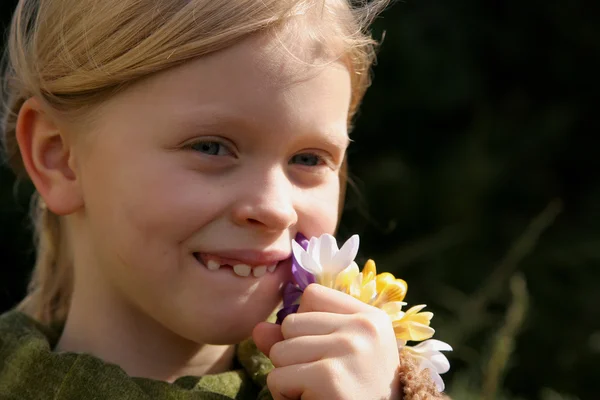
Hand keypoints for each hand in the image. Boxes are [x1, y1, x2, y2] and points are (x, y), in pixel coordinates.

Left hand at [253, 284, 401, 399]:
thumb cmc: (359, 392)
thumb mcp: (339, 356)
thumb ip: (299, 336)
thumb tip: (258, 329)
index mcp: (371, 317)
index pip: (312, 295)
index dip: (304, 323)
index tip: (323, 349)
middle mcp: (363, 328)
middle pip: (291, 323)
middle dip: (293, 354)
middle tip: (322, 377)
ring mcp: (348, 350)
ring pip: (279, 350)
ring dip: (288, 376)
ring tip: (317, 390)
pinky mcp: (329, 377)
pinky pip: (277, 378)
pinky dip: (285, 396)